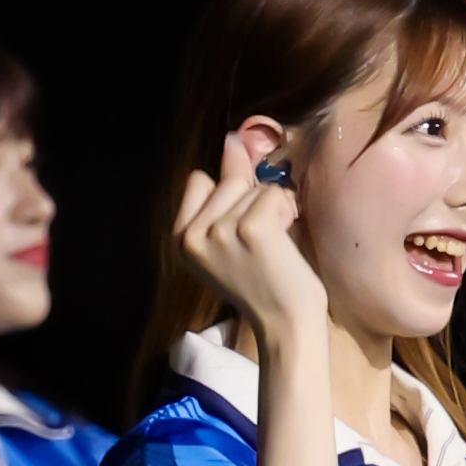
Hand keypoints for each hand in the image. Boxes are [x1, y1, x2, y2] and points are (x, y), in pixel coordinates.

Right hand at [174, 132, 327, 350]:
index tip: (238, 238)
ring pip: (252, 186)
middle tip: (259, 249)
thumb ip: (229, 186)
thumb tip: (232, 139)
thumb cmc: (265, 284)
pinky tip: (283, 245)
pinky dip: (286, 212)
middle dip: (251, 204)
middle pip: (227, 181)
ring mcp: (219, 232)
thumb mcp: (234, 235)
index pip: (199, 181)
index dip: (227, 199)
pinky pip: (274, 193)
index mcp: (179, 241)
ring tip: (272, 249)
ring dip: (272, 210)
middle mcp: (191, 236)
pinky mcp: (250, 229)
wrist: (286, 326)